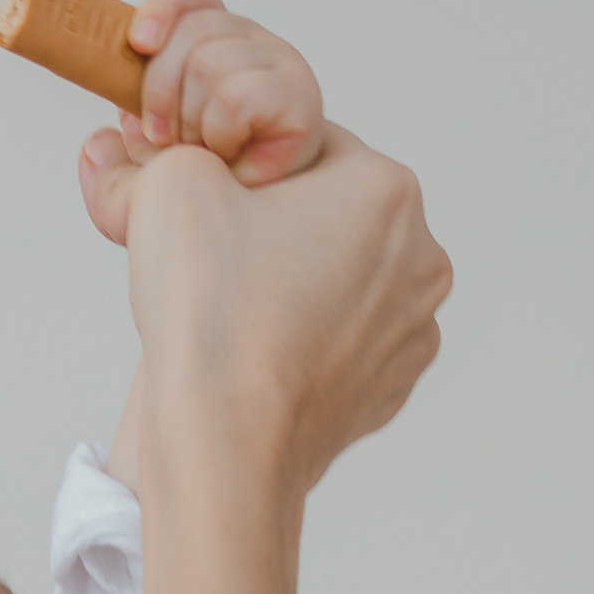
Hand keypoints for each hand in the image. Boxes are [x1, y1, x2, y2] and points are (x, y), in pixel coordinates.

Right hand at [81, 125, 448, 495]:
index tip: (203, 206)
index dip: (238, 169)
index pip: (298, 144)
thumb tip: (178, 162)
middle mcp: (420, 258)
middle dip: (269, 228)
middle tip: (211, 260)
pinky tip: (256, 358)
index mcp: (386, 189)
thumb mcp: (173, 184)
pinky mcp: (388, 388)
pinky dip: (301, 343)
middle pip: (325, 215)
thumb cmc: (209, 316)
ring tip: (231, 314)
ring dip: (288, 284)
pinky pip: (339, 343)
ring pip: (335, 280)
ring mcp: (410, 331)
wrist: (224, 448)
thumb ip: (182, 150)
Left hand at [89, 0, 324, 195]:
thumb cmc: (210, 196)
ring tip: (210, 152)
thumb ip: (112, 169)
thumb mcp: (143, 186)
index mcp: (213, 44)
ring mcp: (281, 66)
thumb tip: (96, 144)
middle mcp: (251, 44)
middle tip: (166, 137)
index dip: (162, 8)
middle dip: (161, 91)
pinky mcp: (301, 97)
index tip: (138, 45)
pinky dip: (220, 133)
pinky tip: (235, 155)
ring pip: (208, 64)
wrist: (264, 226)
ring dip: (192, 122)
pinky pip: (234, 96)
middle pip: (192, 31)